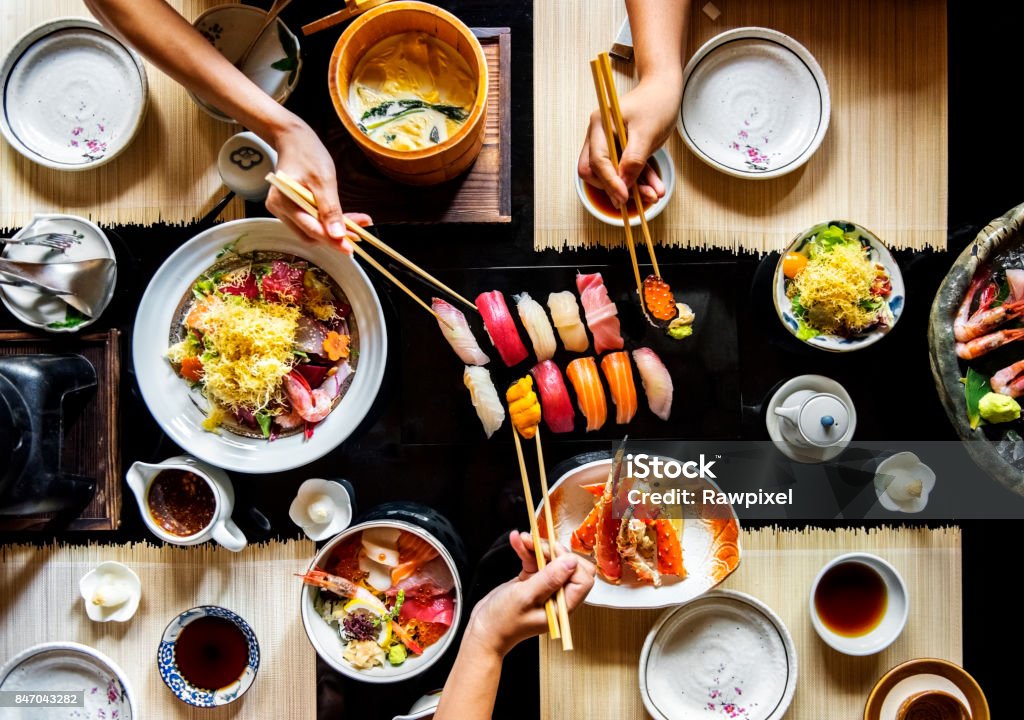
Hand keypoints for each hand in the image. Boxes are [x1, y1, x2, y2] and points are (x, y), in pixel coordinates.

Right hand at [265, 118, 371, 252]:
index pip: (311, 229)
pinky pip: (310, 221)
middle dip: (336, 236)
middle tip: (360, 232)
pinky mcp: (289, 208)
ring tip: (357, 222)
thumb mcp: (324, 180)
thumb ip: (330, 210)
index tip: (351, 249)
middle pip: (311, 233)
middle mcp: (279, 209)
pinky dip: (327, 222)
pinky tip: (344, 219)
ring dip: (334, 230)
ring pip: (312, 229)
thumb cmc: (308, 154)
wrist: (293, 139)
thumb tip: (337, 236)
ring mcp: (283, 209)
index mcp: (284, 201)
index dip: (332, 241)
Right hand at [465, 531, 594, 657]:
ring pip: (552, 560)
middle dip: (554, 551)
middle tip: (536, 544)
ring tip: (522, 538)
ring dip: (538, 546)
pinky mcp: (533, 581)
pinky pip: (536, 561)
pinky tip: (516, 541)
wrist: (484, 630)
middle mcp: (557, 597)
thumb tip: (571, 562)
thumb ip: (549, 579)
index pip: (582, 580)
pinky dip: (527, 550)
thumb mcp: (525, 597)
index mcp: (562, 607)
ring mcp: (545, 588)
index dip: (571, 563)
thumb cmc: (502, 621)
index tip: (553, 553)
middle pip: (569, 566)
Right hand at [578, 78, 682, 207]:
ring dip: (632, 187)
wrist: (665, 89)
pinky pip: (626, 169)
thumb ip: (634, 159)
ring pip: (612, 173)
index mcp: (600, 125)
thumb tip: (624, 184)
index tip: (624, 196)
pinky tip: (654, 187)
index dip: (610, 181)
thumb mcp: (647, 132)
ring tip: (654, 194)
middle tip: (637, 199)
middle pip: (596, 171)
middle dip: (616, 187)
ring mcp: (609, 142)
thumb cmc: (656, 102)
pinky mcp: (621, 148)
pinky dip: (640, 179)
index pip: (597, 161)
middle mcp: (599, 135)